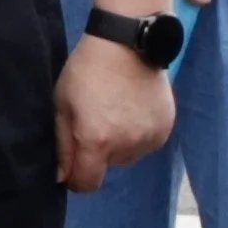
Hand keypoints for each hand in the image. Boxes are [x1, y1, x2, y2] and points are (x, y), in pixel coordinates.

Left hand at [56, 31, 174, 191]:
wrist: (128, 43)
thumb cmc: (87, 70)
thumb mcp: (62, 105)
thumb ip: (63, 145)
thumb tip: (63, 176)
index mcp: (96, 142)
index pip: (87, 184)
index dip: (76, 178)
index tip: (73, 164)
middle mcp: (126, 146)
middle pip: (108, 168)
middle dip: (98, 153)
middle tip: (96, 121)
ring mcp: (149, 138)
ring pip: (128, 156)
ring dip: (120, 144)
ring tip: (116, 113)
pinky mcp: (165, 128)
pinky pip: (146, 143)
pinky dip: (138, 134)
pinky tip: (133, 110)